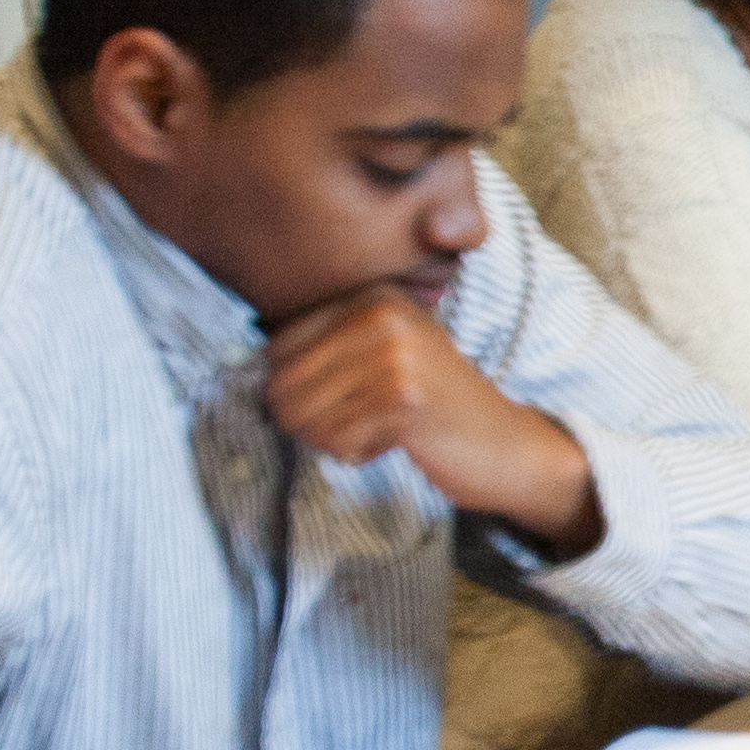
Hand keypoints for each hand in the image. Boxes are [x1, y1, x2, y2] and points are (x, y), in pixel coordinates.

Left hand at [265, 284, 599, 553]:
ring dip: (332, 438)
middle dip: (310, 419)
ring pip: (302, 415)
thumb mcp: (382, 355)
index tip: (350, 395)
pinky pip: (333, 440)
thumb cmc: (433, 406)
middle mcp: (383, 314)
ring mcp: (395, 354)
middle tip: (360, 423)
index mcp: (373, 295)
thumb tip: (242, 364)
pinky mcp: (404, 398)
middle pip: (281, 383)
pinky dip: (355, 453)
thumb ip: (323, 347)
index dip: (299, 387)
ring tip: (378, 430)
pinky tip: (395, 443)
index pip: (276, 346)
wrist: (508, 445)